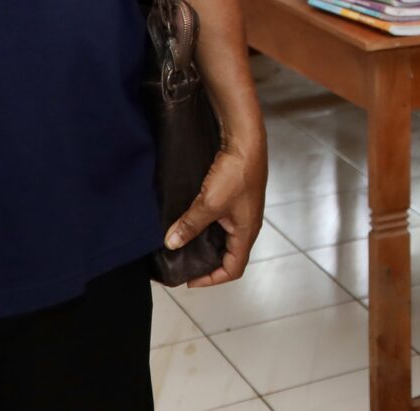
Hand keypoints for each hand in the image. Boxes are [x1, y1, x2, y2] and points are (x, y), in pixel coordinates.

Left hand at [168, 139, 266, 288]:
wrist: (246, 140)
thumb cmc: (236, 172)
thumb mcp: (209, 203)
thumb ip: (190, 225)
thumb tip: (172, 243)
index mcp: (247, 232)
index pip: (234, 269)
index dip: (212, 279)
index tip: (190, 280)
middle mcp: (247, 224)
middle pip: (229, 255)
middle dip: (207, 263)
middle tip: (185, 263)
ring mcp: (242, 210)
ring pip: (224, 237)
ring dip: (206, 243)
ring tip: (184, 243)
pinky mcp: (236, 197)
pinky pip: (222, 221)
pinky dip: (206, 227)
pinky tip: (191, 219)